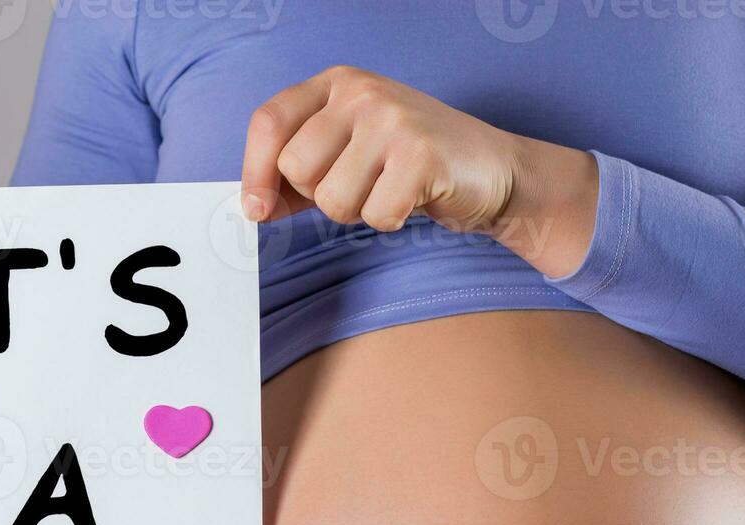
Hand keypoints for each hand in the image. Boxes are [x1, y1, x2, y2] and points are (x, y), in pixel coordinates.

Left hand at [240, 66, 598, 275]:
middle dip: (322, 196)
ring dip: (358, 211)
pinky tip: (412, 199)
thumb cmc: (411, 164)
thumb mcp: (348, 153)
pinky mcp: (422, 155)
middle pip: (297, 169)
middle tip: (362, 184)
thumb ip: (298, 175)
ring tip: (388, 189)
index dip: (254, 172)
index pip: (269, 122)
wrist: (492, 169)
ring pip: (332, 200)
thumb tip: (252, 206)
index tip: (257, 209)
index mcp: (336, 83)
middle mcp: (361, 92)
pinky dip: (390, 220)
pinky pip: (375, 215)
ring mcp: (393, 119)